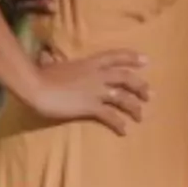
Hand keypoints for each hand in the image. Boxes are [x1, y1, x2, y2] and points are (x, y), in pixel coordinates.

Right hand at [30, 49, 150, 134]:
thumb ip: (54, 60)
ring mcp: (95, 90)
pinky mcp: (90, 106)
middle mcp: (97, 74)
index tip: (146, 61)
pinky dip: (119, 123)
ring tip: (141, 116)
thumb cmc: (42, 75)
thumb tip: (45, 56)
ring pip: (122, 97)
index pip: (116, 56)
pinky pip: (109, 115)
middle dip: (140, 86)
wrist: (37, 87)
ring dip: (134, 107)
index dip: (132, 58)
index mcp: (90, 62)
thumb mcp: (52, 64)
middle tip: (150, 94)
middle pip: (125, 78)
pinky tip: (124, 130)